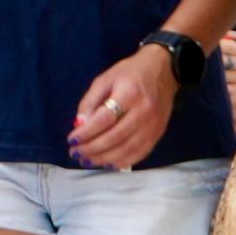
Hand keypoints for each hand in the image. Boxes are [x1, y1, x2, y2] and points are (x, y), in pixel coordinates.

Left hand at [69, 42, 179, 172]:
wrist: (163, 71)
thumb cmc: (131, 73)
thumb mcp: (105, 78)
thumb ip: (90, 101)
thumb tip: (79, 125)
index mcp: (130, 93)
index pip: (105, 119)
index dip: (86, 132)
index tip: (72, 140)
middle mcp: (144, 111)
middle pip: (115, 137)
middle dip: (92, 149)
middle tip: (76, 153)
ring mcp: (153, 125)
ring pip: (127, 149)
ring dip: (104, 159)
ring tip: (87, 160)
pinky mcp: (158, 134)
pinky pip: (139, 154)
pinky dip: (122, 162)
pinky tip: (107, 163)